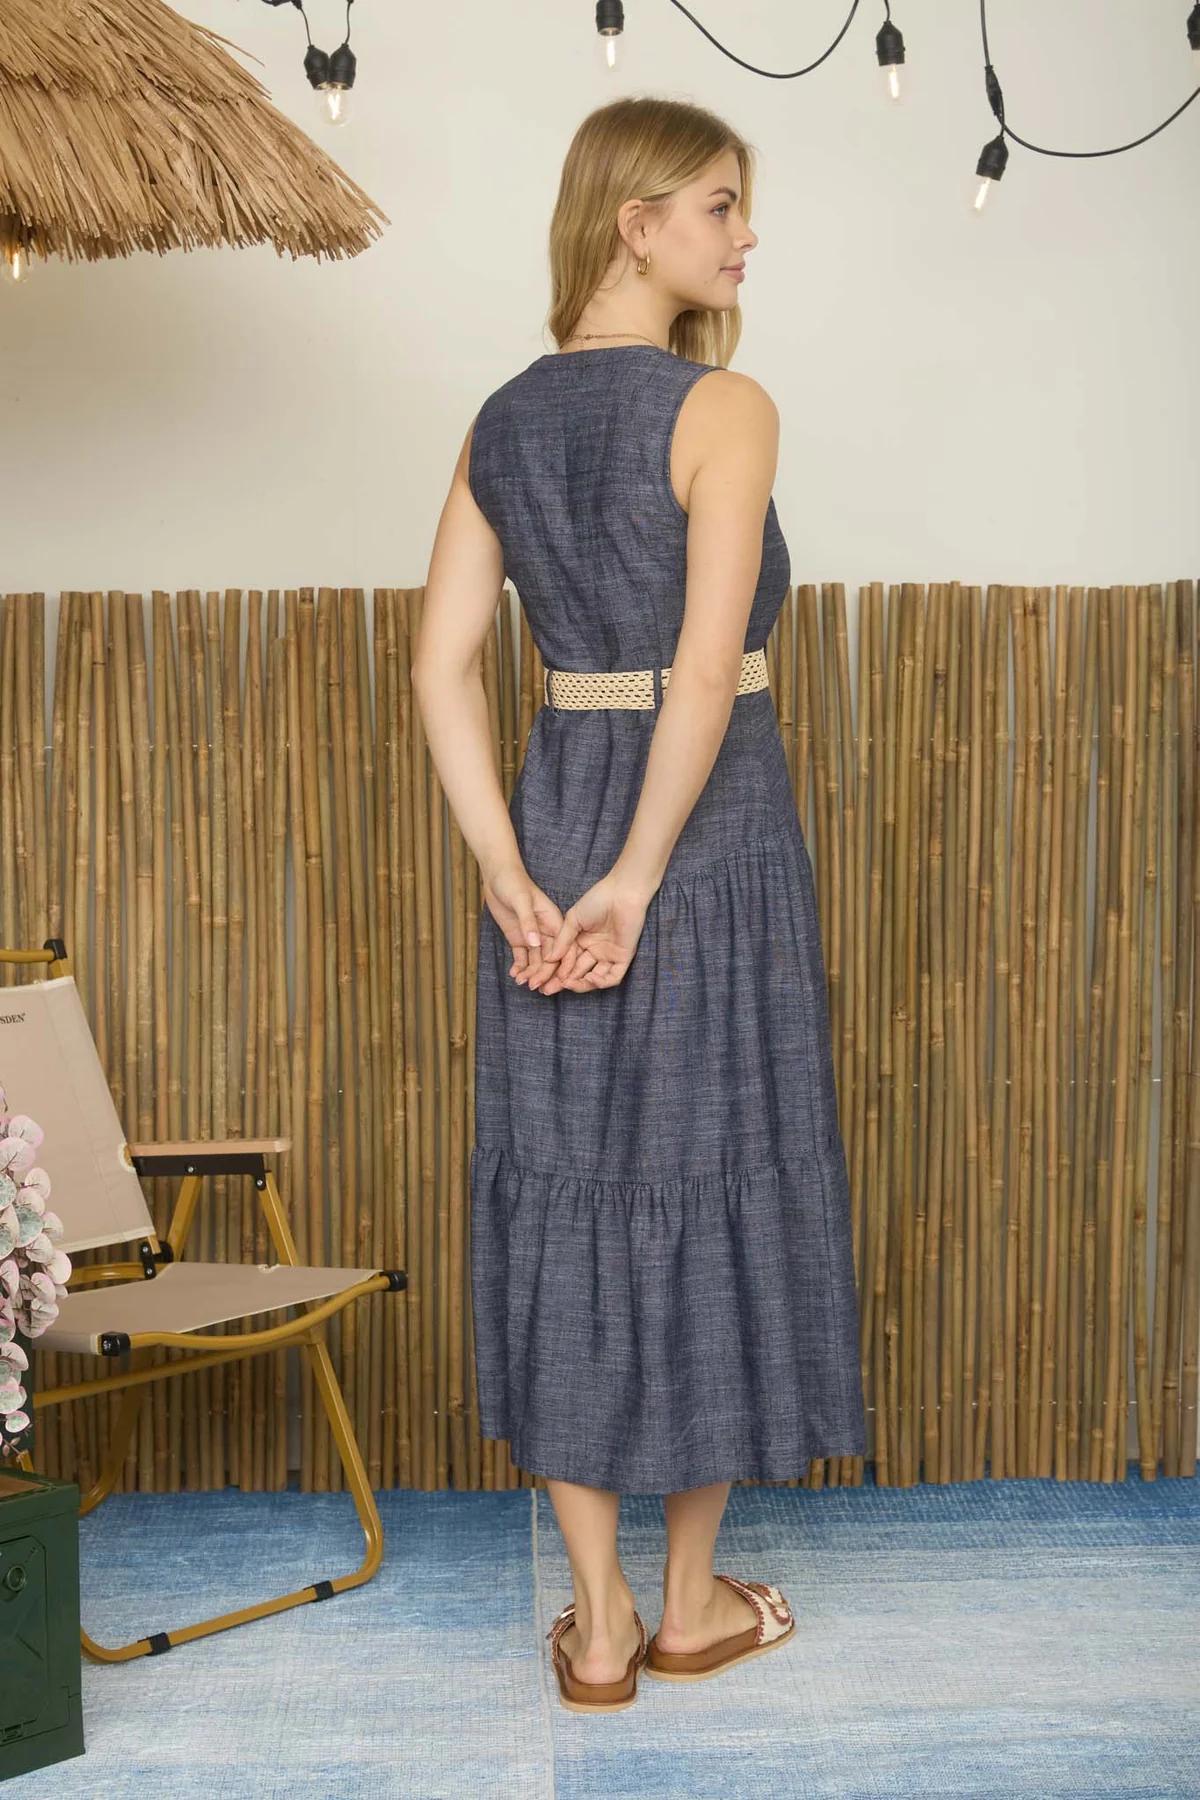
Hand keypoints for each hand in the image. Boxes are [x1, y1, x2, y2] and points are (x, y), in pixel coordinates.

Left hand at [481, 860, 564, 985]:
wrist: (497, 875)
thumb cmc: (513, 882)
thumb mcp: (521, 900)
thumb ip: (528, 922)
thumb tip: (536, 944)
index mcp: (554, 921)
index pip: (564, 947)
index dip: (563, 965)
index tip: (559, 980)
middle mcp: (546, 932)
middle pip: (550, 958)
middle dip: (544, 974)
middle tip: (534, 986)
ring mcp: (532, 936)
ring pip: (536, 960)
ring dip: (531, 973)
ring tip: (522, 982)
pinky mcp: (519, 938)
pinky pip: (522, 957)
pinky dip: (520, 967)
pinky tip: (515, 975)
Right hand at [525, 868, 653, 994]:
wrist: (621, 892)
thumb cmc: (597, 900)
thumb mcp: (573, 920)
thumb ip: (562, 940)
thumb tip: (548, 959)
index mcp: (582, 941)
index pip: (567, 962)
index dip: (554, 972)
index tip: (540, 980)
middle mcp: (595, 951)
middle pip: (578, 973)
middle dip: (563, 982)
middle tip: (548, 989)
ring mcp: (609, 955)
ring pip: (594, 978)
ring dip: (581, 984)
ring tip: (567, 984)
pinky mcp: (624, 957)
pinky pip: (613, 977)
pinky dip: (601, 982)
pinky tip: (590, 979)